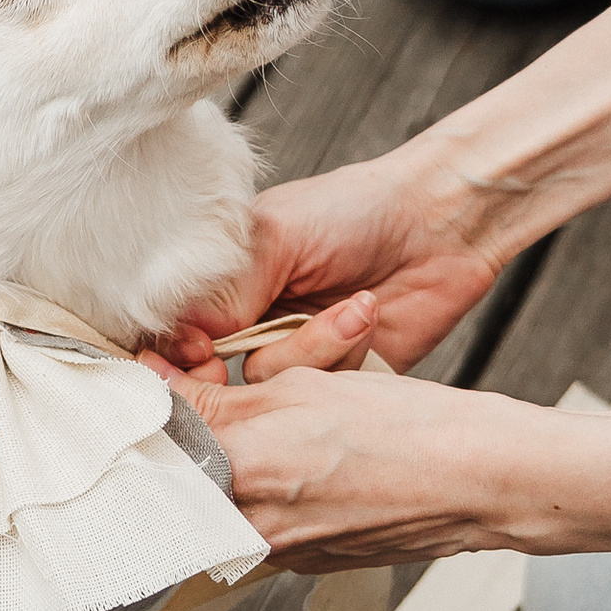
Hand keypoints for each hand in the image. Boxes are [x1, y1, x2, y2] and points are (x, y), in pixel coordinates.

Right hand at [155, 152, 499, 379]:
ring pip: (270, 391)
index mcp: (221, 286)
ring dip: (314, 349)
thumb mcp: (275, 235)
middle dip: (242, 366)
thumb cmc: (352, 211)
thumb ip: (223, 290)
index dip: (180, 355)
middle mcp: (250, 325)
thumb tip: (185, 342)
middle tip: (266, 341)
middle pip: (215, 378)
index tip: (203, 351)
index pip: (173, 336)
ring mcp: (295, 356)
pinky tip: (367, 315)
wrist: (438, 222)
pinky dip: (345, 358)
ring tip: (354, 305)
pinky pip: (322, 399)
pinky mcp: (340, 380)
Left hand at [182, 336, 521, 570]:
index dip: (157, 399)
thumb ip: (222, 398)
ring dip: (225, 469)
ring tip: (271, 435)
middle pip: (182, 477)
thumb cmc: (404, 426)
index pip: (159, 434)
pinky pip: (258, 526)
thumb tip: (161, 389)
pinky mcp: (303, 566)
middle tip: (211, 400)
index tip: (161, 376)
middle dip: (188, 439)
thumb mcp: (303, 387)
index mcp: (242, 469)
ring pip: (220, 504)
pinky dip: (263, 496)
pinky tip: (300, 467)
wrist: (477, 481)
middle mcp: (249, 525)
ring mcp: (277, 554)